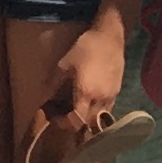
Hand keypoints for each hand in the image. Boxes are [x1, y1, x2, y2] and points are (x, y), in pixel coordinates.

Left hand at [32, 12, 129, 152]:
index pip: (77, 121)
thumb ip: (54, 85)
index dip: (64, 124)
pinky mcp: (117, 92)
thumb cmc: (84, 49)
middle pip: (88, 123)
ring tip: (74, 109)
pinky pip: (106, 110)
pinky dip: (96, 112)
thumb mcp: (63, 65)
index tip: (54, 118)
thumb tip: (44, 99)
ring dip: (86, 119)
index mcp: (86, 93)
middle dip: (74, 123)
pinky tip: (87, 101)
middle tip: (62, 114)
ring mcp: (112, 97)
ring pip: (99, 118)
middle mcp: (101, 99)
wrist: (109, 38)